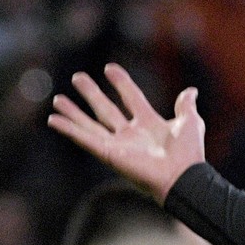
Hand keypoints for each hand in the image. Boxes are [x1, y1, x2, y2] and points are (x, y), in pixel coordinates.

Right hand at [47, 64, 206, 203]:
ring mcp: (118, 145)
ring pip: (90, 125)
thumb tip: (191, 91)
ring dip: (73, 113)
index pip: (131, 98)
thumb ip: (186, 105)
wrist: (182, 176)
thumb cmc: (189, 154)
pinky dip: (69, 130)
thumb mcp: (190, 122)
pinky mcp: (109, 155)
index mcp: (149, 124)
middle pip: (106, 109)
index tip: (109, 68)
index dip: (121, 83)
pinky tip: (53, 120)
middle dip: (91, 93)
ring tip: (57, 99)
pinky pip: (85, 140)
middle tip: (77, 77)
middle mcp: (131, 135)